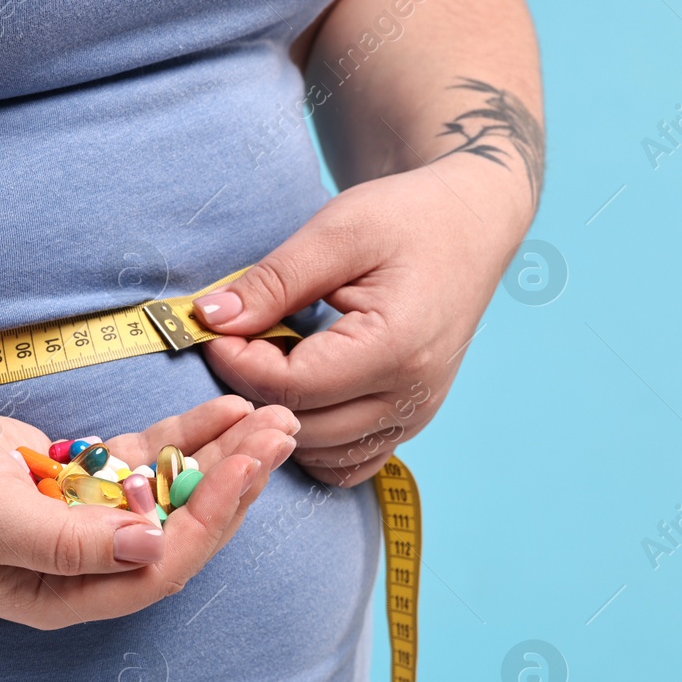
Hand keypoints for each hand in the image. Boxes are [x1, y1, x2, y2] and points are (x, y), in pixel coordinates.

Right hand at [0, 396, 298, 628]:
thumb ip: (65, 542)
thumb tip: (148, 548)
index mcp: (65, 595)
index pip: (159, 566)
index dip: (209, 521)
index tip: (246, 468)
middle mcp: (85, 566)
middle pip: (180, 530)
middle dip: (233, 485)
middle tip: (282, 433)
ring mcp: (83, 520)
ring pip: (170, 492)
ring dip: (219, 457)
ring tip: (271, 416)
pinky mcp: (75, 478)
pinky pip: (142, 459)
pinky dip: (181, 436)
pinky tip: (221, 409)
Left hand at [192, 156, 527, 484]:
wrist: (469, 226)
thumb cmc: (407, 219)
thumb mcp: (336, 233)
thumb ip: (273, 282)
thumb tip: (212, 319)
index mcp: (396, 348)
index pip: (290, 387)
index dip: (237, 363)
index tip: (216, 328)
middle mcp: (411, 396)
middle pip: (299, 424)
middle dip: (251, 388)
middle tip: (236, 340)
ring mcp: (414, 416)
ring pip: (317, 451)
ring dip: (277, 414)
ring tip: (267, 359)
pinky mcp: (409, 422)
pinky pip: (347, 462)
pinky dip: (310, 440)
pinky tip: (296, 395)